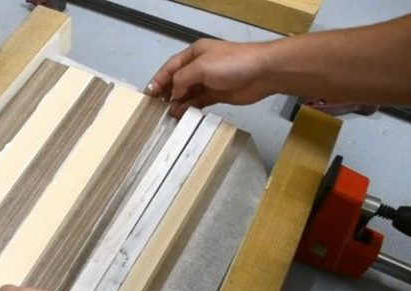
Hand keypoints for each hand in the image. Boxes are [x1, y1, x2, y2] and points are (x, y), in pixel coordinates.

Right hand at [145, 39, 273, 116]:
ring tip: (168, 116)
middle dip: (166, 93)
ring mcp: (208, 81)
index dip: (158, 80)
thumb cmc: (231, 64)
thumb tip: (174, 94)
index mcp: (193, 54)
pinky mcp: (217, 95)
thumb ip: (182, 79)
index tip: (148, 95)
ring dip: (177, 103)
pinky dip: (189, 108)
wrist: (262, 72)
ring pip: (187, 93)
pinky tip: (182, 115)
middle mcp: (199, 67)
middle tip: (155, 109)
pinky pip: (198, 102)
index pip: (170, 67)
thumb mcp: (201, 67)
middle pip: (177, 81)